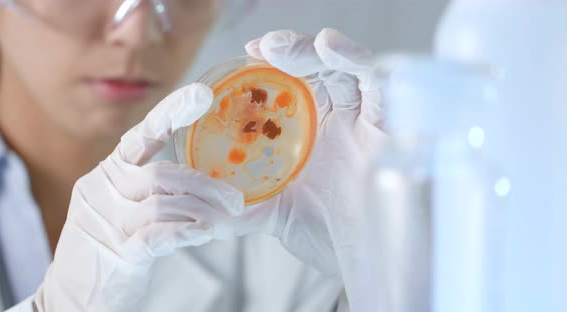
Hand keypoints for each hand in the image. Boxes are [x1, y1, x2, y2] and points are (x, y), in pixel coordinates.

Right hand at [31, 84, 244, 311]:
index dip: (171, 113)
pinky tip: (203, 233)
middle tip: (236, 200)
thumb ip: (152, 190)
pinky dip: (185, 232)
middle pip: (162, 174)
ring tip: (226, 220)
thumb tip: (205, 181)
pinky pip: (157, 235)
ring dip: (202, 210)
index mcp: (107, 174)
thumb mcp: (122, 210)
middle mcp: (102, 190)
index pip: (141, 135)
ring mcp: (106, 221)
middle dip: (205, 185)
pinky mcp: (116, 252)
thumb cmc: (108, 249)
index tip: (202, 96)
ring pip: (163, 203)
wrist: (72, 297)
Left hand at [243, 28, 385, 275]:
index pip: (292, 88)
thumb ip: (238, 205)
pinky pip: (378, 83)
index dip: (270, 68)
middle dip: (290, 51)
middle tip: (262, 49)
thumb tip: (194, 204)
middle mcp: (340, 122)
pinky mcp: (390, 125)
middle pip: (319, 70)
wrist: (365, 264)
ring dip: (313, 50)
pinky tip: (330, 46)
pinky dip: (355, 60)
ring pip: (345, 67)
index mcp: (312, 134)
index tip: (246, 56)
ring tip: (280, 47)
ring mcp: (364, 121)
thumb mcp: (274, 214)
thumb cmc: (328, 238)